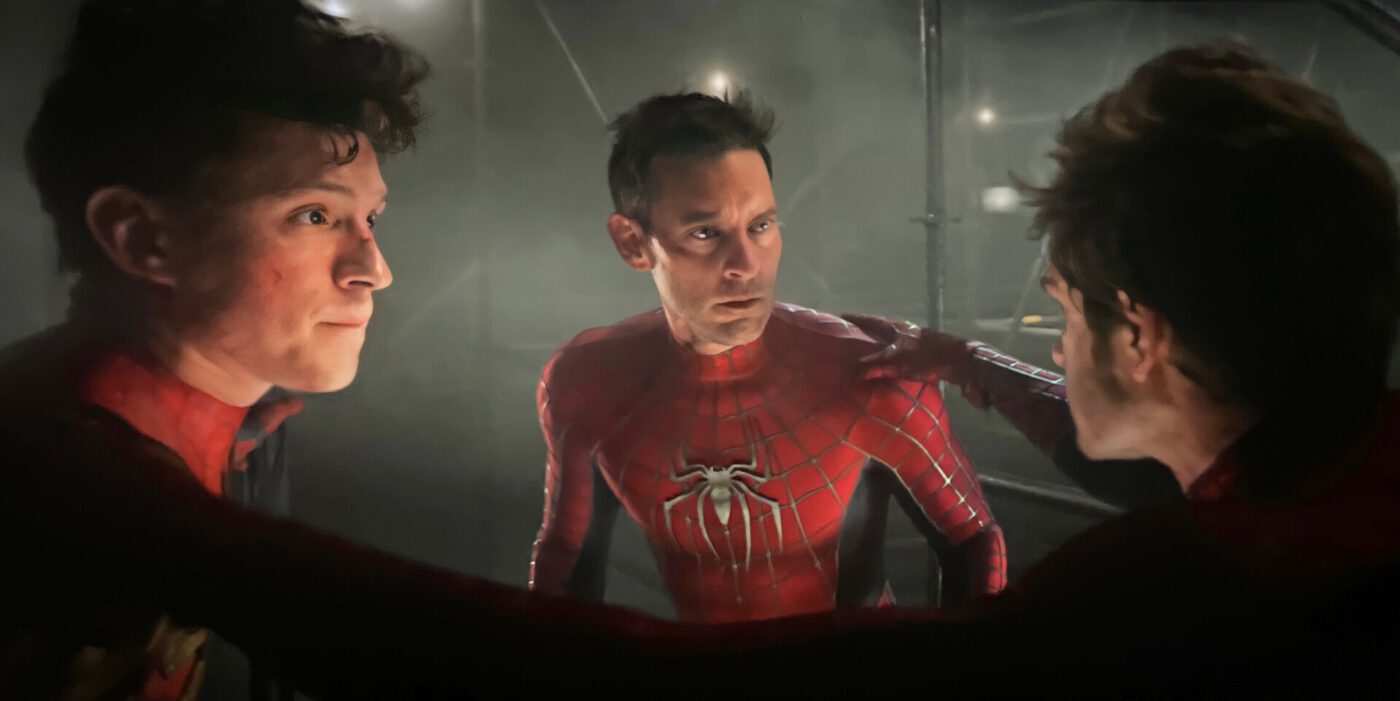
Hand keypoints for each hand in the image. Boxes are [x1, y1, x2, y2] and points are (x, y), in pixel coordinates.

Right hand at [842, 313, 976, 386]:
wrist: (962, 363)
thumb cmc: (928, 358)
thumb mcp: (898, 363)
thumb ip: (874, 367)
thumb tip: (850, 373)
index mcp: (895, 328)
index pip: (869, 321)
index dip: (855, 320)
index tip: (840, 318)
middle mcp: (905, 331)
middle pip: (880, 328)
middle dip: (865, 332)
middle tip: (850, 338)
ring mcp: (916, 340)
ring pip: (891, 340)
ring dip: (878, 345)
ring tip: (866, 354)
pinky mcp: (925, 352)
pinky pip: (901, 352)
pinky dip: (890, 357)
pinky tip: (890, 367)